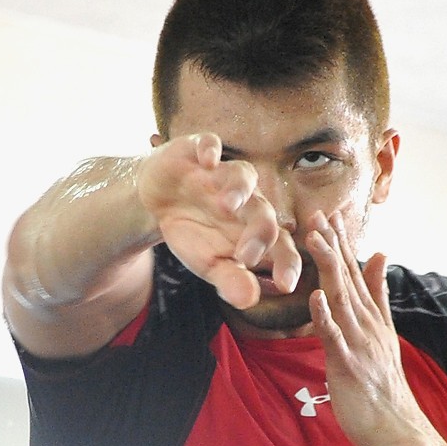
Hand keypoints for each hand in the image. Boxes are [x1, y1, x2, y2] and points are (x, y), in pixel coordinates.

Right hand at [136, 133, 301, 307]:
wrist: (159, 201)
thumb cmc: (194, 234)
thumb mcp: (209, 263)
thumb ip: (231, 280)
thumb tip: (249, 301)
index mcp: (257, 229)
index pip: (281, 246)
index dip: (287, 263)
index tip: (287, 285)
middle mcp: (248, 199)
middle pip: (265, 212)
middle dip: (258, 233)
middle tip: (247, 256)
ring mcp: (225, 173)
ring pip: (244, 175)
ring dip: (238, 189)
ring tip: (228, 205)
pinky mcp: (199, 151)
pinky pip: (209, 144)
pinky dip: (210, 149)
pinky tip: (208, 159)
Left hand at [306, 211, 433, 445]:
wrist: (398, 429)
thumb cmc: (384, 386)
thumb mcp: (383, 332)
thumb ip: (378, 293)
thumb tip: (379, 254)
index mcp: (372, 317)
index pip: (355, 272)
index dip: (341, 242)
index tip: (328, 213)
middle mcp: (367, 325)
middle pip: (347, 278)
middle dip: (332, 244)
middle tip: (317, 213)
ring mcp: (359, 344)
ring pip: (341, 299)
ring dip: (328, 269)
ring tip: (314, 240)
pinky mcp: (348, 366)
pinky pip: (335, 338)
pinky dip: (325, 317)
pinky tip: (315, 297)